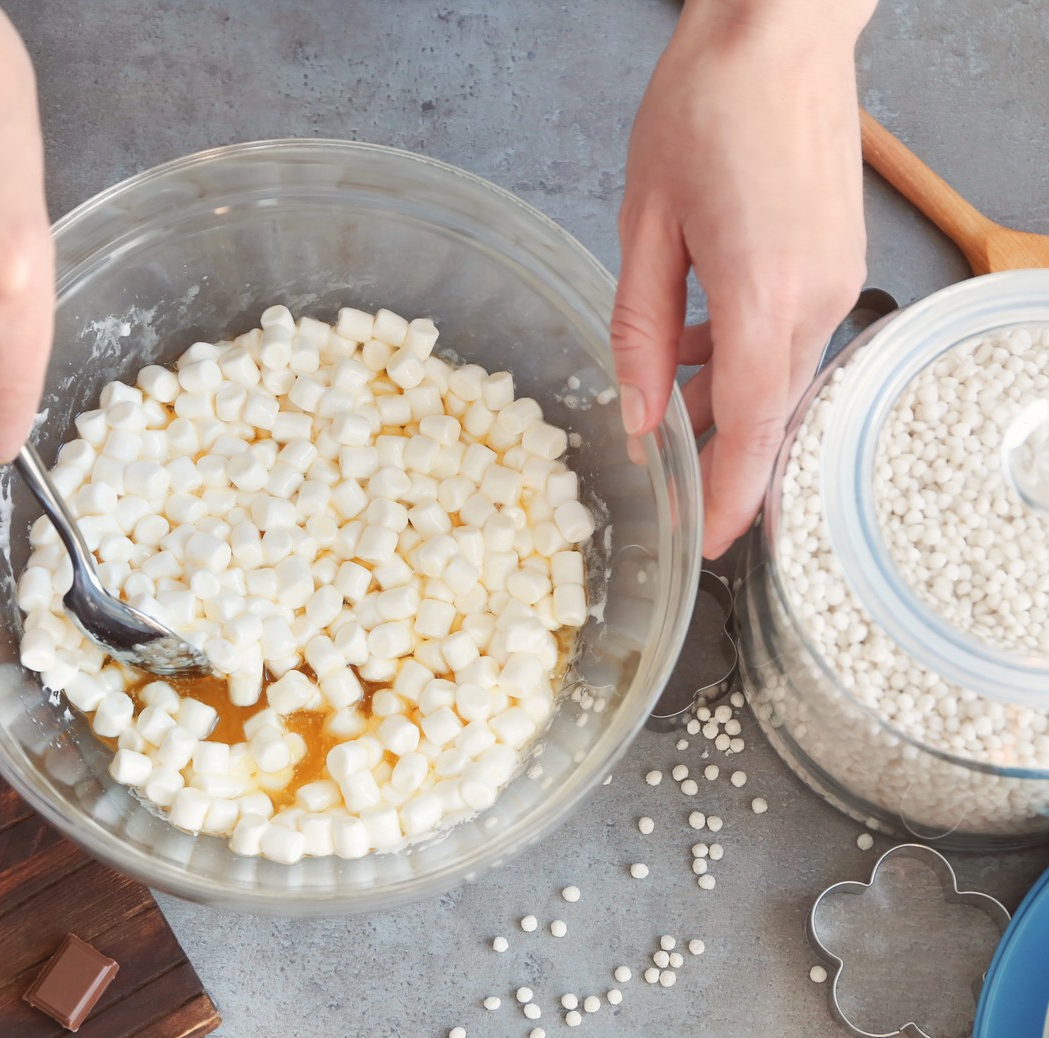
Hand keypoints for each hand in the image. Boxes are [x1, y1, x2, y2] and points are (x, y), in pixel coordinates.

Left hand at [611, 0, 873, 557]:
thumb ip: (642, 330)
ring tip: (674, 419)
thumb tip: (642, 412)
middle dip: (727, 461)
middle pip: (772, 409)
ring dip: (731, 408)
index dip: (733, 493)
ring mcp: (837, 276)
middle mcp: (815, 293)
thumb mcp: (645, 225)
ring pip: (782, 375)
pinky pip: (792, 336)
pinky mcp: (839, 258)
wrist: (779, 29)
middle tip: (682, 495)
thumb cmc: (705, 107)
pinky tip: (700, 353)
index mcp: (761, 289)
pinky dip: (748, 361)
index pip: (754, 423)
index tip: (712, 543)